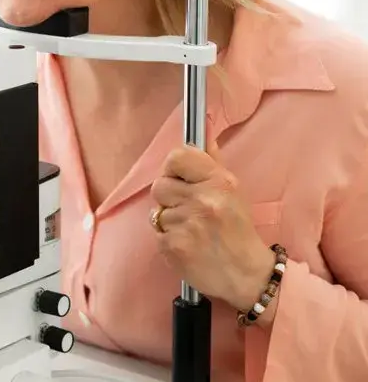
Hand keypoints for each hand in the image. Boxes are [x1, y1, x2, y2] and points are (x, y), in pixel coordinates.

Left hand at [150, 136, 276, 312]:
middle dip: (169, 197)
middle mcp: (202, 200)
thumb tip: (202, 131)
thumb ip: (212, 162)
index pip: (177, 157)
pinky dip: (168, 239)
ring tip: (192, 230)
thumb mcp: (233, 191)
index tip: (180, 179)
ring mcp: (186, 224)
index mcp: (218, 182)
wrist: (247, 274)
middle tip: (189, 210)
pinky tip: (188, 244)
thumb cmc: (238, 230)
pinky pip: (157, 234)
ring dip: (169, 220)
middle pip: (160, 185)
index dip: (174, 168)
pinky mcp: (173, 246)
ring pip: (157, 212)